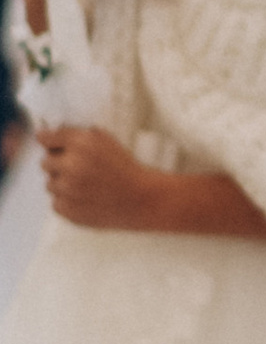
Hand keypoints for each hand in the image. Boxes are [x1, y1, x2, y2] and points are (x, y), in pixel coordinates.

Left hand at [37, 124, 166, 230]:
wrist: (142, 200)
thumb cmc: (125, 168)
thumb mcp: (106, 141)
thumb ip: (78, 135)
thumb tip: (50, 135)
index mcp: (81, 143)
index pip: (46, 138)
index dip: (47, 141)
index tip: (48, 144)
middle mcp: (71, 164)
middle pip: (45, 162)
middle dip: (58, 165)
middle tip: (77, 169)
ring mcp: (68, 189)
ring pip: (50, 184)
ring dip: (63, 185)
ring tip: (86, 187)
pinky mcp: (67, 209)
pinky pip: (56, 203)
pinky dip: (68, 202)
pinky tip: (87, 199)